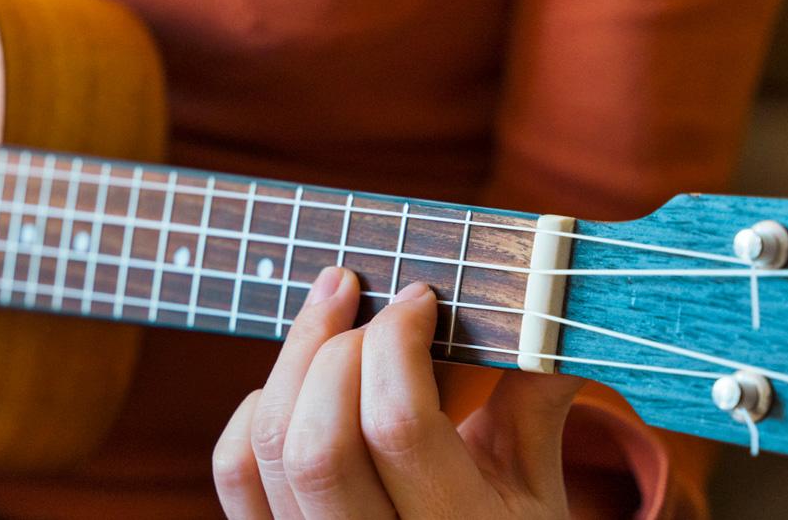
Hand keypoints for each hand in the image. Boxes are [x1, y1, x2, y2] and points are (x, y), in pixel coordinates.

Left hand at [212, 267, 585, 517]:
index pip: (398, 424)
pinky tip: (296, 382)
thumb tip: (550, 303)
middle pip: (319, 439)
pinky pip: (237, 473)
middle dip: (337, 347)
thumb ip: (535, 405)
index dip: (398, 342)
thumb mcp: (537, 491)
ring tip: (330, 311)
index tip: (418, 297)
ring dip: (291, 361)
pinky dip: (256, 409)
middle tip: (364, 297)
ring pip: (268, 448)